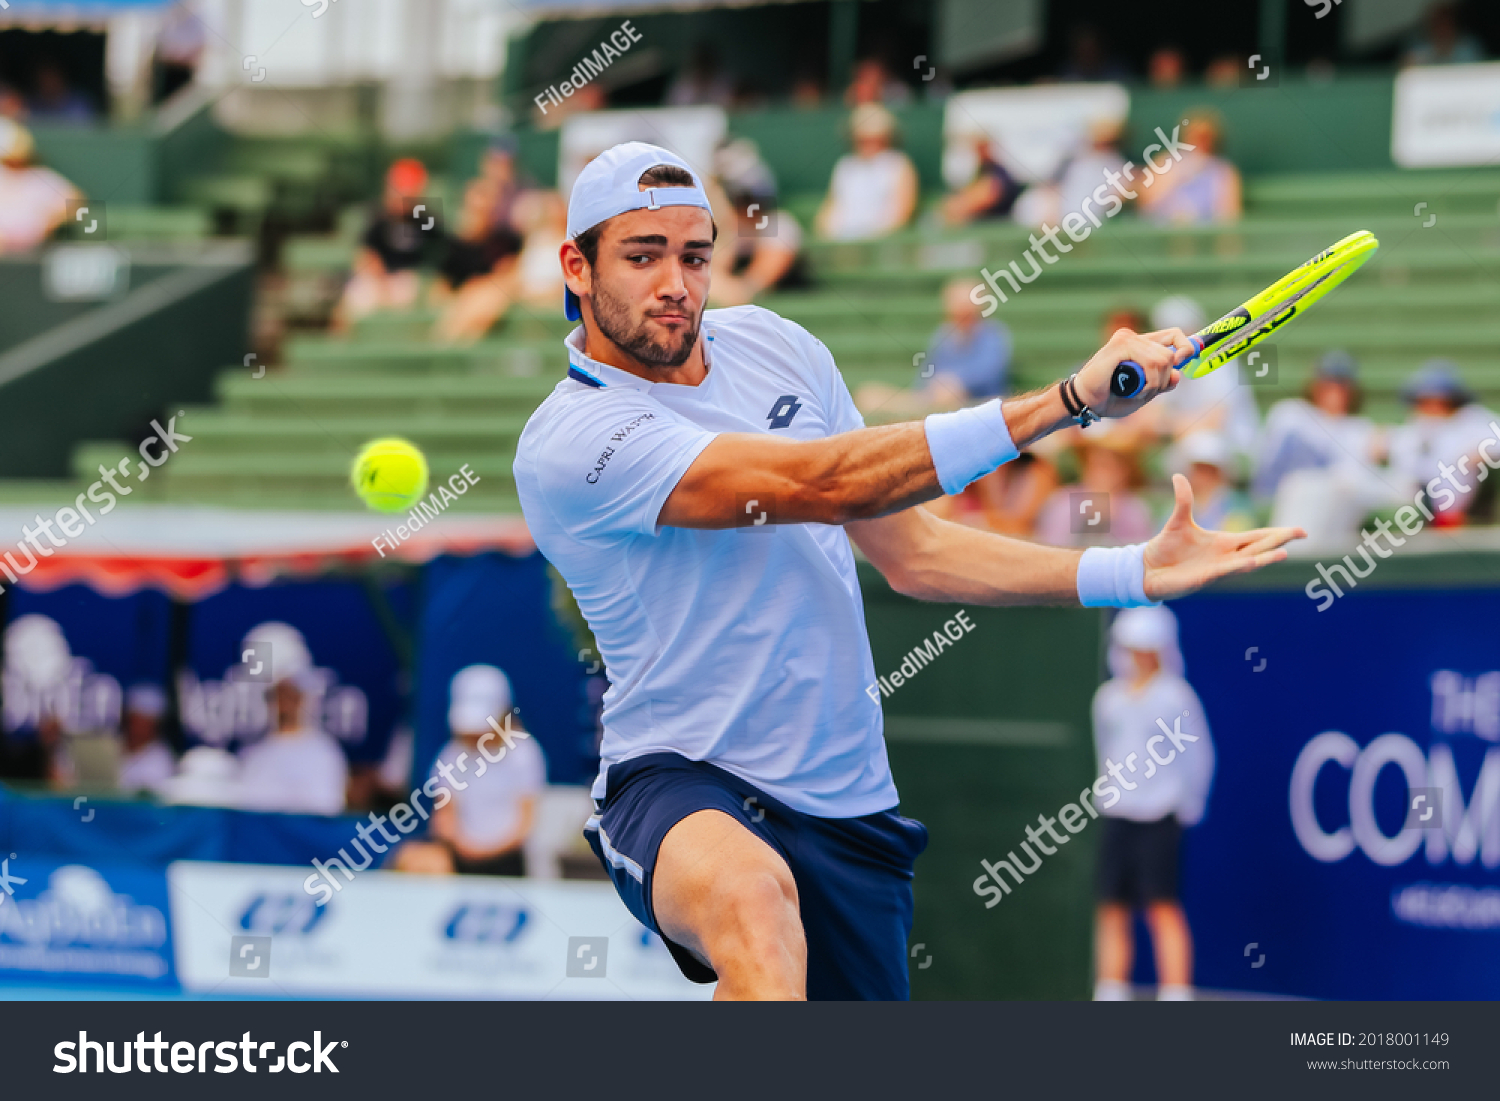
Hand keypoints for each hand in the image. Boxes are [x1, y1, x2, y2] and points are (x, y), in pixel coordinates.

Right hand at [1074, 327, 1195, 417]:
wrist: (1085, 402)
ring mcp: (1127, 339)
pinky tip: (1133, 389)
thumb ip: (1161, 383)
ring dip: (1155, 383)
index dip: (1186, 346)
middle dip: (1164, 378)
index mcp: (1140, 345)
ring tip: (1136, 392)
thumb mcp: (1144, 393)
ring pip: (1163, 359)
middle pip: (1171, 352)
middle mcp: (1134, 337)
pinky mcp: (1121, 345)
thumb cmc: (1109, 398)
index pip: (1174, 336)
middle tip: (1146, 391)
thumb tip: (1177, 374)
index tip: (1187, 360)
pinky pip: (1151, 362)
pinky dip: (1148, 381)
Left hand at [1143, 475, 1305, 600]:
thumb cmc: (1165, 548)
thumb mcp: (1178, 520)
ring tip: (1285, 553)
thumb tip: (1178, 475)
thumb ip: (1184, 499)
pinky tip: (1254, 561)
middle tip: (1302, 533)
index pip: (1257, 537)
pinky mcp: (1206, 577)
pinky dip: (1240, 565)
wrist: (1147, 569)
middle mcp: (1226, 556)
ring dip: (1265, 558)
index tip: (1300, 531)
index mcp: (1224, 542)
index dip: (1277, 533)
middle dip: (1280, 541)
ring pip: (1248, 561)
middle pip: (1259, 547)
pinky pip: (1227, 570)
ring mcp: (1218, 567)